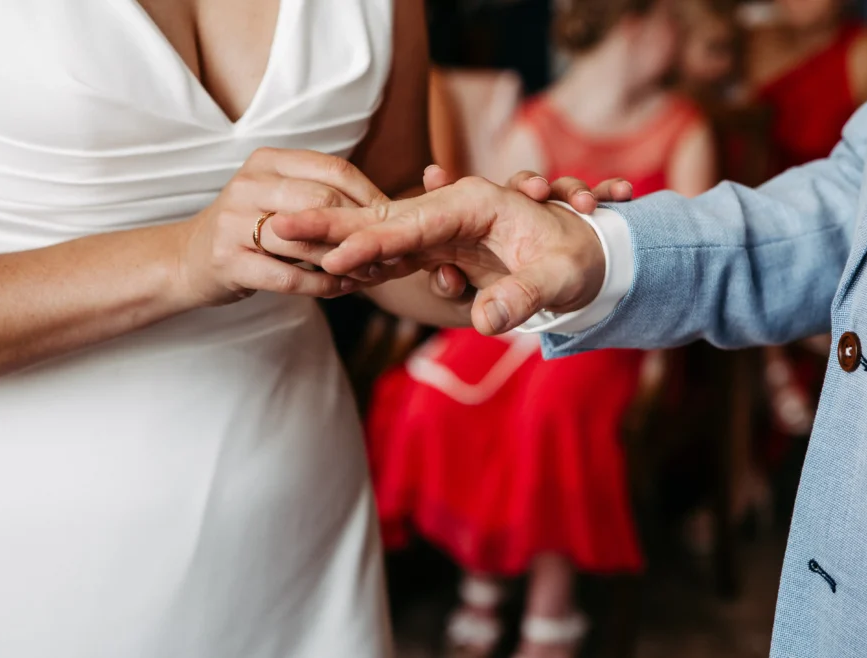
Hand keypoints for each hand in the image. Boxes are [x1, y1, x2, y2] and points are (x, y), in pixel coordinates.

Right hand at [173, 147, 396, 306]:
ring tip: (372, 273)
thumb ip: (320, 194)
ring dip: (346, 261)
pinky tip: (342, 289)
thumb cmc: (248, 228)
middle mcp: (249, 185)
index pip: (333, 169)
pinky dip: (322, 286)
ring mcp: (234, 223)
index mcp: (268, 161)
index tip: (392, 218)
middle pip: (324, 202)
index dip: (370, 195)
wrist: (186, 259)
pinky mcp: (229, 262)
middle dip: (361, 229)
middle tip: (388, 250)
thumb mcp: (278, 197)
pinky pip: (289, 277)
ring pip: (308, 241)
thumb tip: (386, 209)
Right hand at [272, 174, 630, 334]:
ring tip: (282, 241)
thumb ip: (523, 295)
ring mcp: (446, 228)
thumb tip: (486, 321)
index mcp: (479, 202)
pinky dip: (365, 263)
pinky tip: (328, 271)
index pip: (415, 223)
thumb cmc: (578, 262)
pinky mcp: (443, 249)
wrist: (588, 259)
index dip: (373, 243)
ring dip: (338, 243)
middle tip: (278, 229)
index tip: (334, 259)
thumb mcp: (560, 278)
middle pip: (384, 220)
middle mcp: (454, 209)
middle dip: (332, 227)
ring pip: (383, 237)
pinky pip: (396, 256)